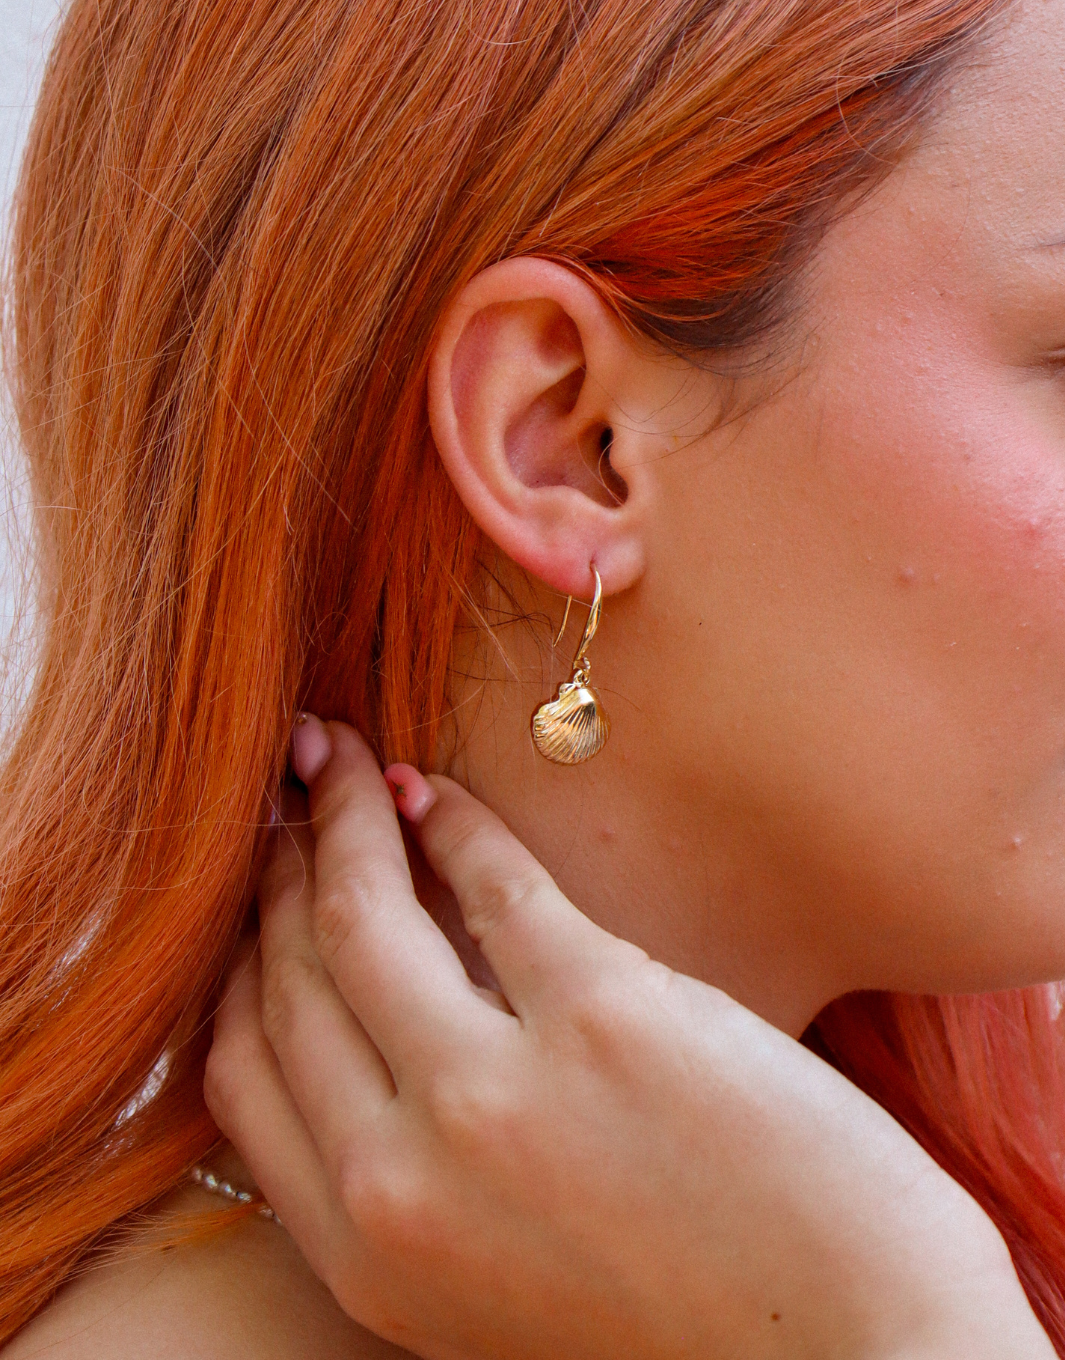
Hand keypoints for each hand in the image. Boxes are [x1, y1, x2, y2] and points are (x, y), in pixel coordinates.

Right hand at [205, 718, 1050, 1359]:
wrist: (854, 1358)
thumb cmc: (682, 1314)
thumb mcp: (488, 1281)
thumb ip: (406, 1172)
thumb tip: (361, 1005)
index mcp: (369, 1254)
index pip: (239, 1072)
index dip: (239, 963)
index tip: (260, 898)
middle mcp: (406, 1180)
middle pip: (290, 977)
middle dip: (277, 869)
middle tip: (290, 800)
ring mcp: (498, 1093)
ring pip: (363, 911)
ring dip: (340, 813)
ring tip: (339, 757)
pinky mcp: (604, 1016)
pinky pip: (494, 884)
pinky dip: (453, 820)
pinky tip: (439, 793)